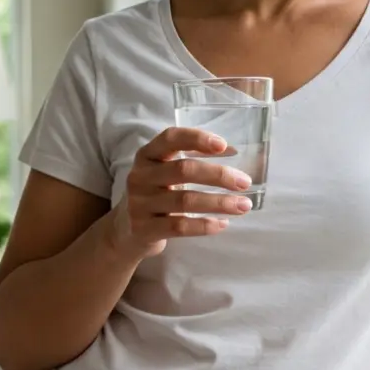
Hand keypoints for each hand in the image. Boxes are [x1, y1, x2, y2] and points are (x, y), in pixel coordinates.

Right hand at [107, 127, 251, 259]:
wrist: (125, 231)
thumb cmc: (156, 194)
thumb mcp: (164, 172)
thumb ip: (191, 160)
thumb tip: (233, 152)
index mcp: (147, 155)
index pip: (170, 138)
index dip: (197, 138)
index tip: (223, 145)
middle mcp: (140, 176)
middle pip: (183, 170)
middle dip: (219, 175)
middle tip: (244, 182)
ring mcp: (139, 204)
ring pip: (185, 200)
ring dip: (220, 203)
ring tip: (243, 206)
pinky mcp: (143, 229)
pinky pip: (179, 227)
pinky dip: (204, 225)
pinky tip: (223, 224)